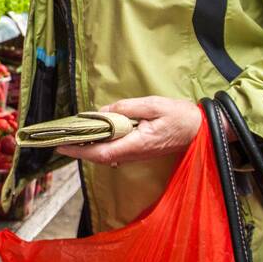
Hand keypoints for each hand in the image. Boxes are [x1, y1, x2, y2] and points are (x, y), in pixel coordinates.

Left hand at [55, 96, 201, 164]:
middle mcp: (135, 153)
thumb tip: (103, 111)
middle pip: (100, 156)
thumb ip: (126, 108)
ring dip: (89, 148)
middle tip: (60, 140)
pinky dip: (101, 145)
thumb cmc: (180, 116)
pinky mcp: (140, 152)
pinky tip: (94, 135)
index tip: (62, 145)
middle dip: (79, 150)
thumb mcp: (153, 105)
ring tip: (72, 137)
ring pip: (107, 155)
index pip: (102, 152)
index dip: (80, 150)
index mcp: (137, 144)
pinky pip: (116, 151)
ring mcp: (138, 155)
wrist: (202, 129)